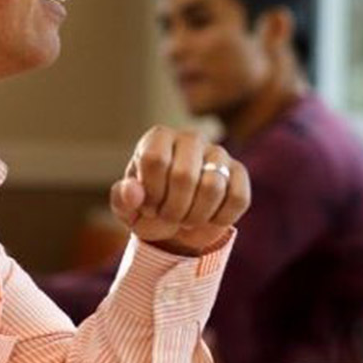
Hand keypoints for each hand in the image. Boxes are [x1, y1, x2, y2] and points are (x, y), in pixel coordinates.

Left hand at [110, 126, 249, 256]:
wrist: (180, 225)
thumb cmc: (151, 210)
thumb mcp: (128, 210)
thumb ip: (123, 198)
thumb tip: (132, 191)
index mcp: (158, 138)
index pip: (155, 160)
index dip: (152, 194)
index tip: (149, 206)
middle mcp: (190, 138)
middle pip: (184, 176)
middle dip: (174, 210)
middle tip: (169, 217)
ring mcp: (218, 153)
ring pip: (212, 188)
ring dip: (196, 216)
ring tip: (187, 219)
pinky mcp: (239, 172)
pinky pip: (237, 199)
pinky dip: (220, 219)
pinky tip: (209, 218)